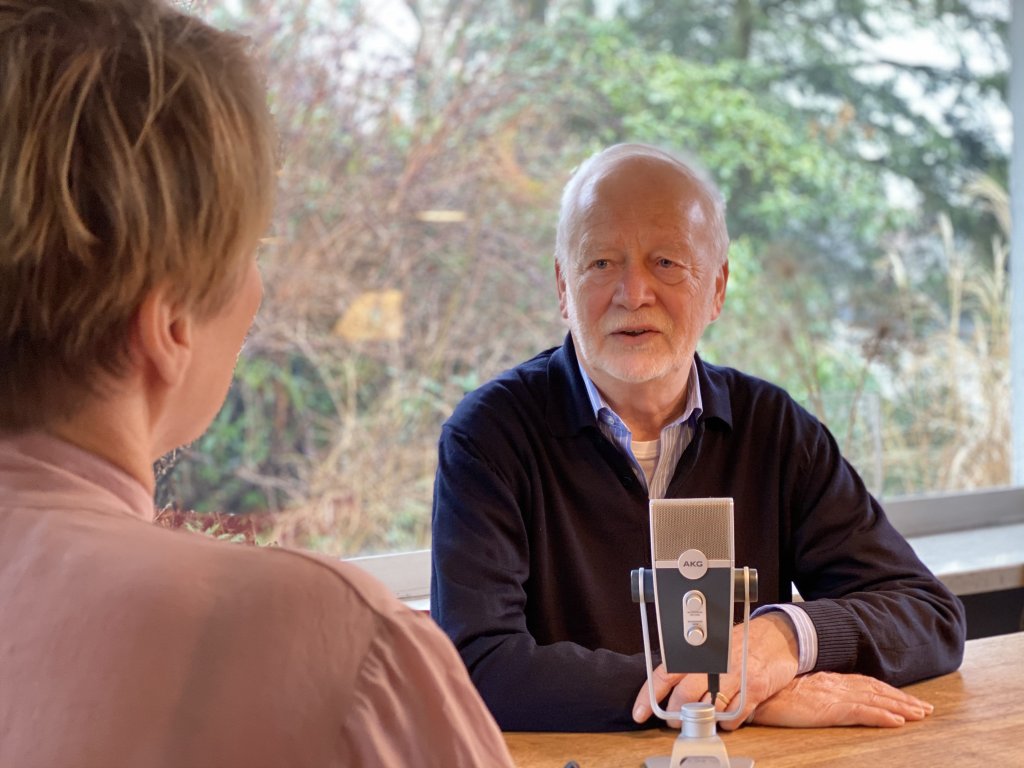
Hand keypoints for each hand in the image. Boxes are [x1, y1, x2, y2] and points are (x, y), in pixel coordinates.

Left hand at [632, 612, 798, 728]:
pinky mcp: (753, 690)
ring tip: (701, 719)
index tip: (640, 712)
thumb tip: (668, 686)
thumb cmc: (741, 643)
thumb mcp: (712, 647)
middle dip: (676, 714)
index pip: (665, 674)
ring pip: (706, 708)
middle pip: (684, 696)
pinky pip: (733, 716)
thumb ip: (692, 664)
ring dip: (700, 720)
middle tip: (676, 720)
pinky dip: (727, 722)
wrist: (777, 636)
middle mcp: (714, 663)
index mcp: (699, 653)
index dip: (649, 695)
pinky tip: (726, 716)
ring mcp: (734, 677)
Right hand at [749, 672, 933, 727]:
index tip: (903, 699)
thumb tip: (815, 699)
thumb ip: (809, 694)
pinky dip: (882, 715)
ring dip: (900, 707)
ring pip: (874, 700)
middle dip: (901, 699)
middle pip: (875, 691)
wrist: (753, 691)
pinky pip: (862, 712)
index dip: (885, 691)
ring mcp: (832, 696)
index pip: (863, 684)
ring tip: (920, 714)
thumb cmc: (767, 694)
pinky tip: (898, 721)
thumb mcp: (792, 692)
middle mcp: (833, 685)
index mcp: (826, 681)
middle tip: (924, 709)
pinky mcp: (828, 708)